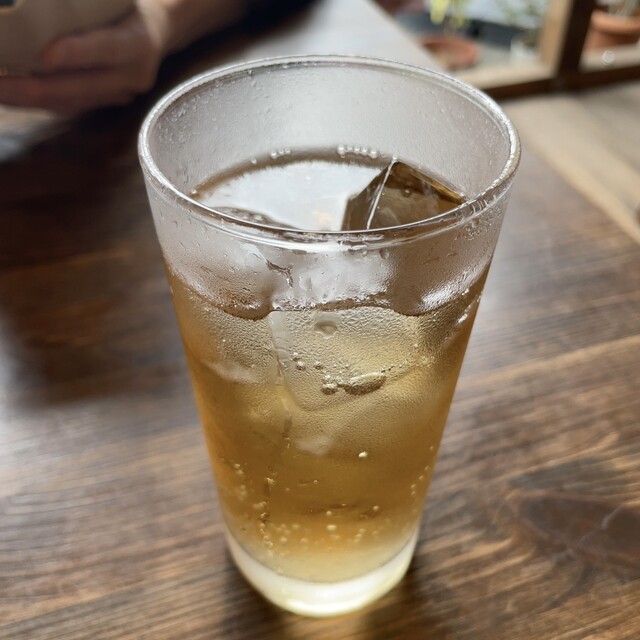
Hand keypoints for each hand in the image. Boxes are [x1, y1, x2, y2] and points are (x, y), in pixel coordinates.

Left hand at [0, 2, 169, 113]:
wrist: (158, 30)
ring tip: (0, 92)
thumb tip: (46, 3)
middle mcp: (133, 75)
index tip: (46, 56)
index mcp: (140, 42)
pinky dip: (41, 100)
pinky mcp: (108, 101)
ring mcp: (121, 93)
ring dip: (31, 100)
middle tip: (0, 86)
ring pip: (73, 102)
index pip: (108, 48)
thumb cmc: (131, 5)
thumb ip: (85, 4)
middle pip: (83, 87)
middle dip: (36, 89)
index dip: (78, 53)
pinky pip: (72, 105)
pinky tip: (15, 95)